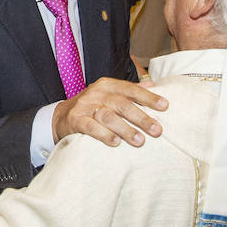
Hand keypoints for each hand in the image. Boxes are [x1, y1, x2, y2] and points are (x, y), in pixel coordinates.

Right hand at [51, 77, 166, 147]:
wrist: (61, 116)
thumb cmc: (93, 106)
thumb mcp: (110, 95)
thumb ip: (130, 91)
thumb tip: (154, 85)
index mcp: (108, 85)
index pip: (131, 89)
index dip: (148, 97)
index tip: (165, 106)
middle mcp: (97, 93)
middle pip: (122, 104)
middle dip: (141, 117)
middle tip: (157, 130)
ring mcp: (85, 106)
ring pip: (108, 116)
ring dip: (125, 129)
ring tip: (139, 141)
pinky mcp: (75, 120)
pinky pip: (91, 127)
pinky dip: (104, 134)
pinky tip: (115, 142)